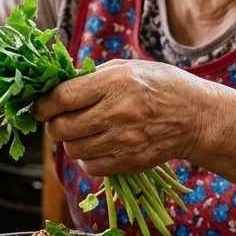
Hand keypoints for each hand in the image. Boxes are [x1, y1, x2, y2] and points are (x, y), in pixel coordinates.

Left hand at [33, 59, 215, 175]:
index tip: (40, 108)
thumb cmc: (159, 86)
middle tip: (60, 120)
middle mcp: (116, 113)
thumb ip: (91, 78)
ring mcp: (123, 141)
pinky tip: (97, 146)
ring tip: (83, 132)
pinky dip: (87, 159)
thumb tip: (55, 88)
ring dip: (71, 142)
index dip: (43, 105)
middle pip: (62, 128)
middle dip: (54, 125)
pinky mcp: (129, 162)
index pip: (63, 98)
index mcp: (114, 84)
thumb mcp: (127, 68)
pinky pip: (90, 167)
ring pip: (73, 150)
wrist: (195, 116)